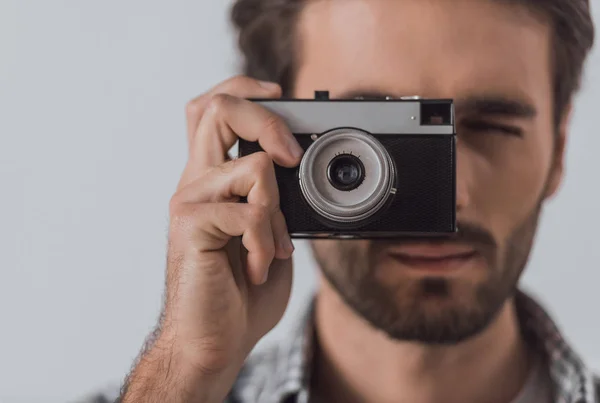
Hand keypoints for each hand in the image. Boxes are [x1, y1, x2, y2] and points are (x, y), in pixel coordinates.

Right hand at [120, 76, 303, 402]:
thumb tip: (298, 172)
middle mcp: (196, 183)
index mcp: (212, 181)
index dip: (245, 90)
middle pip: (215, 108)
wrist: (213, 341)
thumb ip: (274, 201)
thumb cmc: (240, 293)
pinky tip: (261, 265)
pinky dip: (268, 241)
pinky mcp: (192, 227)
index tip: (281, 95)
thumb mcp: (267, 235)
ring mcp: (190, 203)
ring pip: (252, 166)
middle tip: (291, 156)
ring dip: (277, 211)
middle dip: (266, 120)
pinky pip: (249, 212)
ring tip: (272, 246)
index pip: (212, 109)